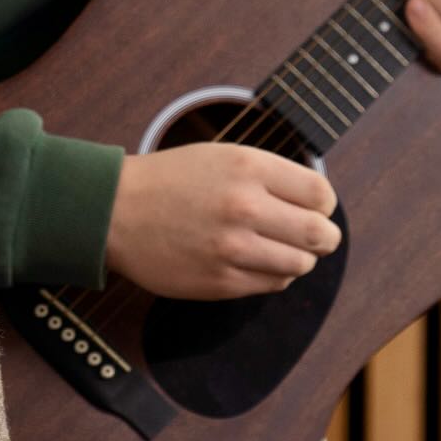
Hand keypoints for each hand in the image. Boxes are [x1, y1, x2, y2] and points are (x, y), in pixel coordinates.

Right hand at [105, 141, 338, 300]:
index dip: (324, 205)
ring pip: (300, 264)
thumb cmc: (172, 181)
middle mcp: (245, 206)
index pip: (321, 195)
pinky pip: (272, 284)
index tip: (314, 209)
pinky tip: (256, 262)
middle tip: (319, 238)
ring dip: (299, 259)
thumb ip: (271, 175)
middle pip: (320, 234)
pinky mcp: (220, 281)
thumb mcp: (224, 156)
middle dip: (325, 238)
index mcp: (249, 168)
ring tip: (281, 250)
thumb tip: (320, 204)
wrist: (115, 212)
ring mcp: (233, 248)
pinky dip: (274, 276)